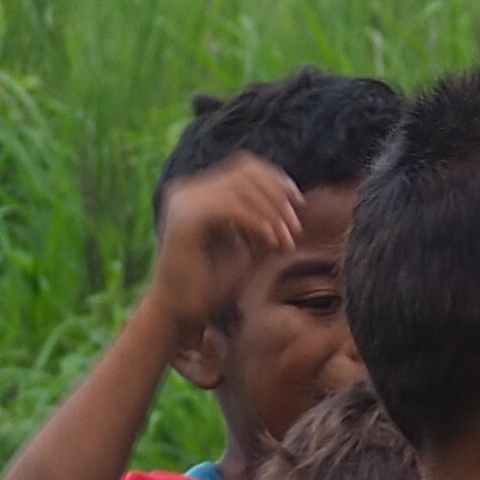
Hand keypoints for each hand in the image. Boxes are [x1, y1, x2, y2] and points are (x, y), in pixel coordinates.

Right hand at [149, 156, 305, 331]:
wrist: (180, 312)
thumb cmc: (215, 282)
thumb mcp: (247, 241)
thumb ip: (263, 216)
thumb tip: (294, 195)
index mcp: (198, 192)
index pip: (245, 167)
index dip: (276, 180)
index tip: (299, 203)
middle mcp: (186, 191)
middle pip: (246, 174)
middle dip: (278, 198)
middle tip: (295, 228)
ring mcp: (182, 203)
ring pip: (242, 190)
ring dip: (272, 215)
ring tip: (286, 241)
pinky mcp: (184, 220)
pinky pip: (231, 209)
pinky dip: (257, 223)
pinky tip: (271, 242)